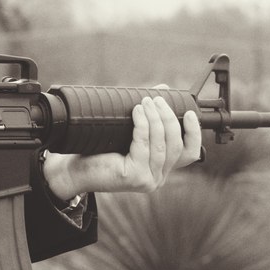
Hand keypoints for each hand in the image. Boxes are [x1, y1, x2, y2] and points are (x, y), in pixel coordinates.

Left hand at [42, 95, 202, 199]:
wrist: (75, 168)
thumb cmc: (101, 148)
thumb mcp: (129, 130)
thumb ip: (148, 114)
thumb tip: (163, 89)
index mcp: (162, 167)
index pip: (190, 153)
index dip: (194, 133)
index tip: (191, 113)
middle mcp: (159, 176)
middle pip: (176, 144)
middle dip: (169, 118)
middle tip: (156, 99)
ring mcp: (148, 179)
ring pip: (161, 145)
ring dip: (156, 119)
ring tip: (146, 102)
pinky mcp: (135, 177)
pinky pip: (144, 146)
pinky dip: (142, 126)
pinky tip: (137, 112)